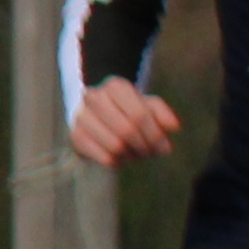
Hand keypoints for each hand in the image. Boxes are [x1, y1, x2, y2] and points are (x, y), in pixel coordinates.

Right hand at [65, 79, 180, 168]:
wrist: (99, 114)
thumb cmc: (130, 109)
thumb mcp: (149, 106)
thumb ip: (163, 114)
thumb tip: (174, 126)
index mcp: (115, 86)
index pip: (139, 115)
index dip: (155, 134)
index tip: (165, 146)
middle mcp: (94, 97)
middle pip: (127, 130)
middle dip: (145, 146)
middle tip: (152, 153)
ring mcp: (81, 116)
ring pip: (115, 145)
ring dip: (132, 155)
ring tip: (138, 154)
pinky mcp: (75, 136)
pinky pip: (103, 157)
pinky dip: (118, 162)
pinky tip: (123, 158)